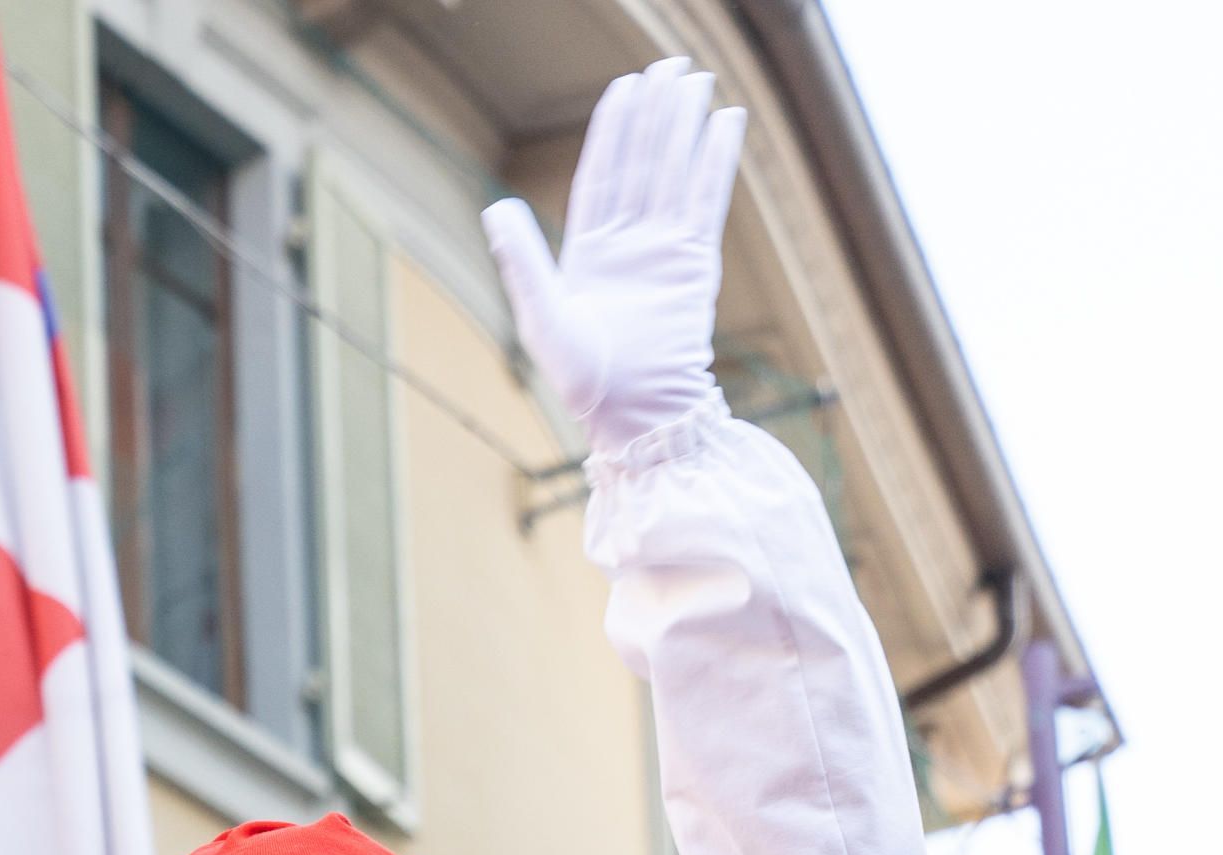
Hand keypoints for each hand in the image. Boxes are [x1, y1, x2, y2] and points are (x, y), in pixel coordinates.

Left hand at [482, 58, 745, 459]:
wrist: (635, 420)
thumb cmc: (585, 385)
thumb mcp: (543, 318)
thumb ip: (523, 261)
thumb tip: (495, 206)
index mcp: (588, 254)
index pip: (602, 176)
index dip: (613, 131)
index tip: (625, 88)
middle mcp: (629, 246)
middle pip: (643, 163)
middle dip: (655, 115)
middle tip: (671, 65)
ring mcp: (665, 253)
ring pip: (675, 173)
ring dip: (685, 126)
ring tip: (698, 79)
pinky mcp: (696, 267)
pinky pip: (708, 201)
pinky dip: (716, 161)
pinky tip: (727, 122)